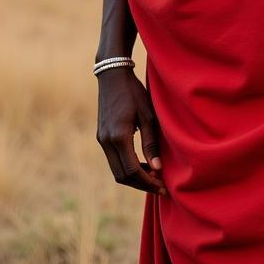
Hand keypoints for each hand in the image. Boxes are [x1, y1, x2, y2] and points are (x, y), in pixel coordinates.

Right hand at [96, 67, 166, 195]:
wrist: (113, 76)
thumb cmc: (134, 92)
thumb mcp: (148, 116)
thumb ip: (151, 143)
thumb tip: (157, 168)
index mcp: (119, 137)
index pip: (132, 171)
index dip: (147, 182)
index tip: (162, 187)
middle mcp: (106, 142)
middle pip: (122, 176)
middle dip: (141, 184)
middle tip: (159, 186)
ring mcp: (101, 140)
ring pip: (116, 170)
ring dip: (133, 177)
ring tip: (153, 176)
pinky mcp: (101, 137)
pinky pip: (113, 160)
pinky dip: (126, 167)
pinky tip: (142, 163)